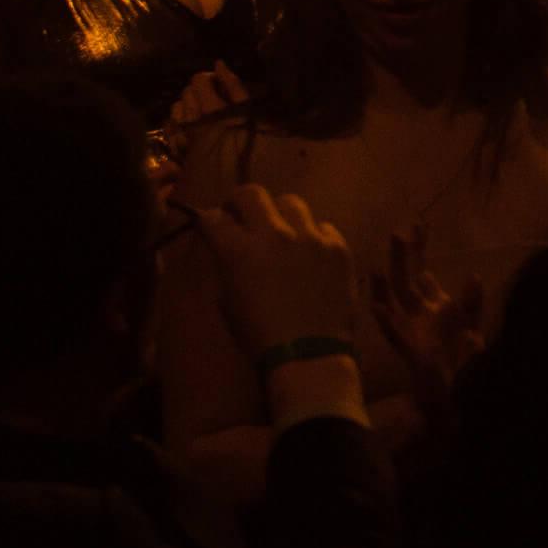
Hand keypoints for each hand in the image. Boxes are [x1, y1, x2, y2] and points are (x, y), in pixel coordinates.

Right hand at [197, 181, 363, 360]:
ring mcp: (311, 238)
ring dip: (281, 216)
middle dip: (241, 201)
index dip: (209, 219)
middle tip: (242, 215)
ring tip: (282, 233)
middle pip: (253, 194)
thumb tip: (226, 247)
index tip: (212, 224)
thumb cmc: (259, 334)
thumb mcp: (227, 301)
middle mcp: (275, 235)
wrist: (309, 353)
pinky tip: (311, 254)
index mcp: (240, 251)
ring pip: (292, 203)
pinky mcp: (338, 247)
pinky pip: (323, 228)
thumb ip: (226, 266)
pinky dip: (313, 237)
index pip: (214, 218)